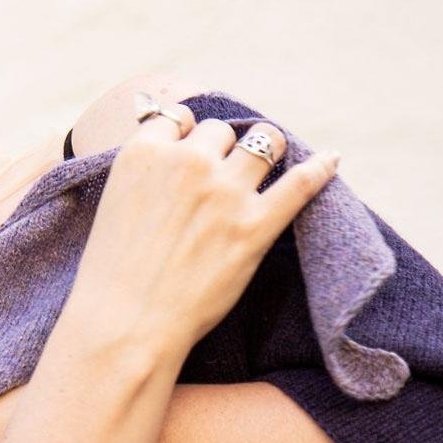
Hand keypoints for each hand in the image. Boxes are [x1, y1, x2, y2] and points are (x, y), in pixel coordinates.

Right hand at [66, 97, 339, 363]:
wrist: (125, 324)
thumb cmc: (111, 274)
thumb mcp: (110, 202)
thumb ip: (141, 172)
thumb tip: (161, 148)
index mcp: (144, 154)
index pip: (178, 118)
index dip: (186, 135)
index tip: (190, 150)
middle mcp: (187, 163)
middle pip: (220, 131)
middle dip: (221, 149)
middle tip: (218, 176)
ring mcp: (225, 192)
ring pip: (263, 141)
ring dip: (265, 149)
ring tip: (268, 162)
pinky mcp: (256, 226)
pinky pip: (301, 183)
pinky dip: (321, 168)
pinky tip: (332, 160)